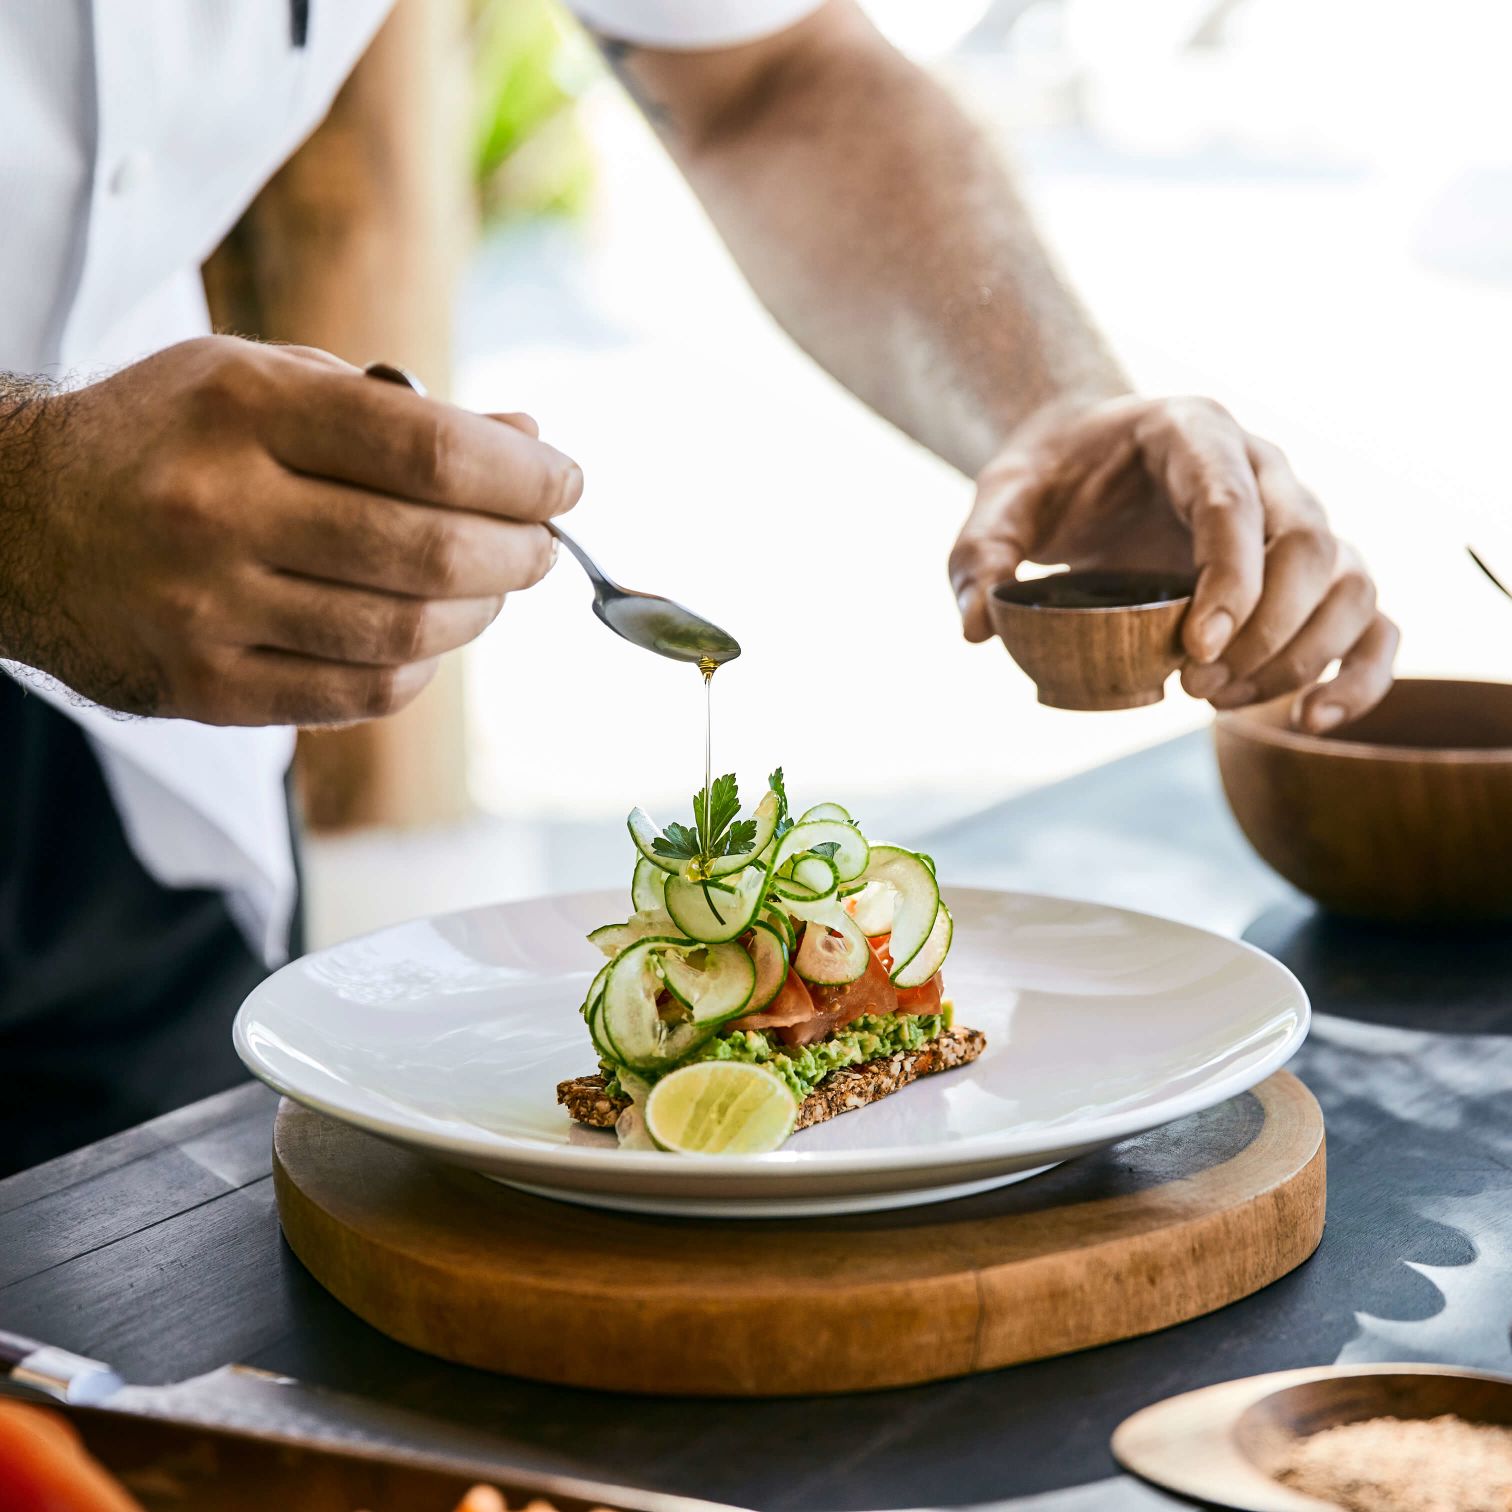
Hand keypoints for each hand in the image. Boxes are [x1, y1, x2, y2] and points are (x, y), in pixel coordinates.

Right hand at [0, 337, 580, 724]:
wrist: (15, 521)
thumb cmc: (164, 438)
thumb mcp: (262, 381)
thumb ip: (393, 412)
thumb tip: (526, 437)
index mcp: (243, 411)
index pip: (429, 451)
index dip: (523, 475)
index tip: (564, 482)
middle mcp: (222, 510)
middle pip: (432, 551)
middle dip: (519, 550)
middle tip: (541, 544)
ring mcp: (209, 609)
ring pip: (405, 633)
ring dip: (479, 613)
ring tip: (491, 587)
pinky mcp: (205, 687)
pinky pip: (358, 694)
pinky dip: (418, 668)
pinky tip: (425, 638)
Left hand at [948, 396, 1397, 730]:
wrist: (1088, 457)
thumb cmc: (1052, 476)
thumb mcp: (999, 500)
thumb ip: (980, 552)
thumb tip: (977, 628)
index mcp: (1191, 432)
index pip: (1235, 501)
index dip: (1229, 579)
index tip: (1192, 648)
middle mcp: (1263, 466)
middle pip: (1309, 544)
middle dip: (1261, 629)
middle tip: (1190, 683)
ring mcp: (1296, 514)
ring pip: (1349, 581)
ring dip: (1300, 655)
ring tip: (1215, 699)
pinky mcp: (1308, 568)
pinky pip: (1369, 616)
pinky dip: (1360, 671)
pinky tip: (1313, 719)